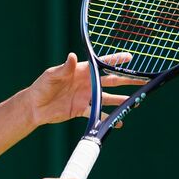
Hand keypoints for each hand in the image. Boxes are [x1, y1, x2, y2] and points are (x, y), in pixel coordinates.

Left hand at [24, 52, 144, 126]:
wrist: (34, 107)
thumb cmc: (41, 87)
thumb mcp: (52, 76)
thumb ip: (64, 68)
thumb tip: (72, 56)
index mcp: (81, 71)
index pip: (101, 64)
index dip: (115, 61)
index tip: (130, 58)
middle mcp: (87, 83)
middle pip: (111, 80)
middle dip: (128, 80)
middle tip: (144, 80)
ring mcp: (86, 96)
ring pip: (108, 97)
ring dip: (122, 100)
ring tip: (136, 101)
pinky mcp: (82, 109)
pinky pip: (98, 114)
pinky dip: (107, 118)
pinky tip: (118, 122)